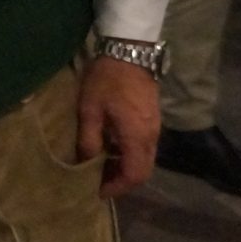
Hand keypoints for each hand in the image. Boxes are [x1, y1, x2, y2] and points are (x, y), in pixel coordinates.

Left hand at [78, 55, 161, 197]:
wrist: (129, 50)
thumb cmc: (107, 79)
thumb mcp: (89, 109)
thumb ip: (89, 139)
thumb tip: (85, 162)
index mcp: (136, 136)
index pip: (134, 175)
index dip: (117, 188)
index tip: (98, 191)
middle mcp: (151, 136)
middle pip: (143, 171)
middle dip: (122, 180)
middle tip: (98, 181)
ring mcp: (154, 127)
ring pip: (145, 159)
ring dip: (125, 167)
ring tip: (101, 166)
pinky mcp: (152, 118)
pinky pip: (144, 146)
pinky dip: (129, 153)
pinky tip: (110, 147)